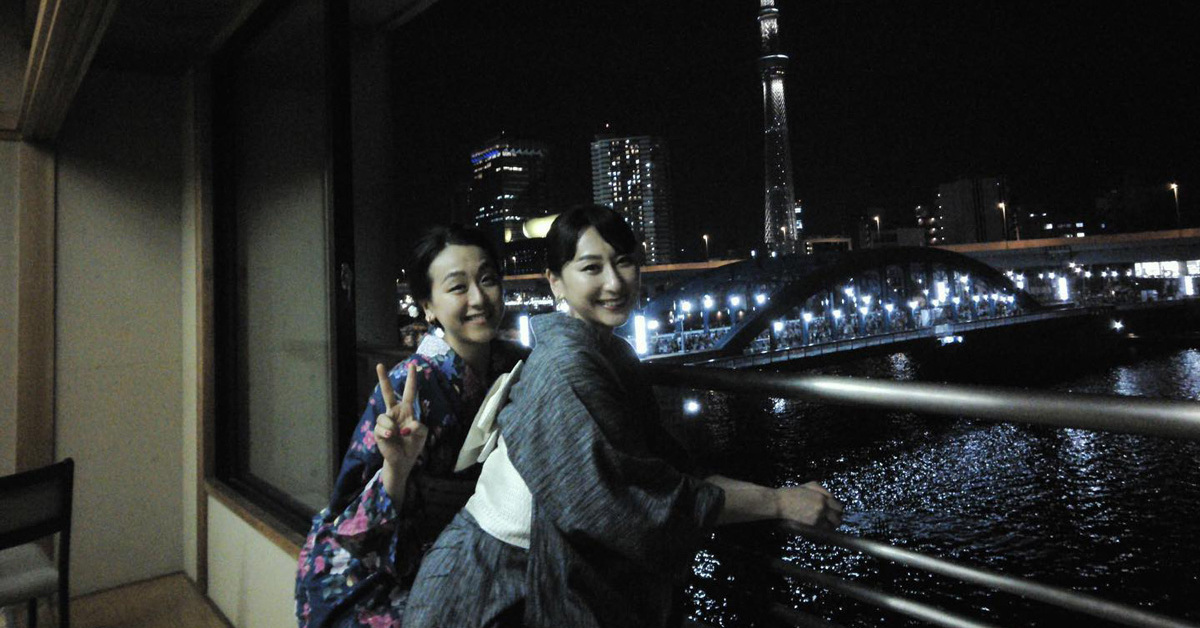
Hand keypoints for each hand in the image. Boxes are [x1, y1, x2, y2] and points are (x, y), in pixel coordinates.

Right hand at [374, 362, 428, 477]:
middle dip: (383, 379)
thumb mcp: (422, 434)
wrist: (403, 460)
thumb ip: (419, 427)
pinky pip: (381, 428)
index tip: (413, 365)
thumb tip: (406, 426)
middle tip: (379, 365)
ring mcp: (386, 421)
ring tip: (395, 434)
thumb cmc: (413, 444)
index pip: (409, 392)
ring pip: (384, 416)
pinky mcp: (379, 431)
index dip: (411, 379)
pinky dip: (387, 432)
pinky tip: (391, 436)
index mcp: (407, 410)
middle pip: (387, 393)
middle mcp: (395, 412)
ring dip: (391, 426)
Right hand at [776, 481, 843, 528]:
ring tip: (826, 525)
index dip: (837, 510)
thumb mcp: (809, 486)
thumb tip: (832, 498)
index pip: (838, 506)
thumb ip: (823, 490)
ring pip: (832, 526)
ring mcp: (817, 517)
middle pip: (838, 518)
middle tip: (831, 520)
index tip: (834, 512)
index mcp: (822, 497)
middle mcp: (822, 508)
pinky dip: (823, 530)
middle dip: (836, 519)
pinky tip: (819, 527)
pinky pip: (824, 530)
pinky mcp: (811, 525)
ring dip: (831, 526)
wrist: (779, 503)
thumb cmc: (791, 493)